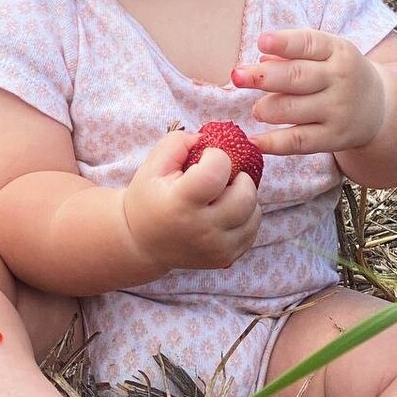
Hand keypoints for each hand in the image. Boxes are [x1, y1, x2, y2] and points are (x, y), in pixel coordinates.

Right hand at [123, 130, 261, 276]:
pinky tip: (225, 211)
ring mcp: (217, 247)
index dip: (216, 156)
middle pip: (245, 195)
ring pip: (255, 213)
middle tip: (221, 176)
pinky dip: (245, 216)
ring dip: (244, 197)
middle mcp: (202, 229)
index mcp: (180, 203)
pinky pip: (252, 230)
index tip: (203, 160)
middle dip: (239, 177)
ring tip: (223, 194)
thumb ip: (179, 143)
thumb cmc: (147, 199)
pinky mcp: (226, 258)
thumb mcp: (152, 165)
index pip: (217, 171)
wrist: (141, 243)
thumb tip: (209, 139)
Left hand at [233, 29, 385, 156]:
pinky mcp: (334, 138)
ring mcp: (338, 110)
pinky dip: (273, 143)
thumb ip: (292, 54)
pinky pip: (298, 141)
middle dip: (262, 77)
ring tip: (257, 109)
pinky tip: (253, 141)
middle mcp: (340, 79)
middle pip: (296, 77)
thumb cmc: (336, 74)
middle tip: (237, 77)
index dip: (284, 43)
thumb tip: (261, 60)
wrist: (379, 108)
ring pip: (292, 109)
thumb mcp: (324, 55)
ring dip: (266, 109)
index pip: (309, 43)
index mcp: (337, 51)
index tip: (261, 41)